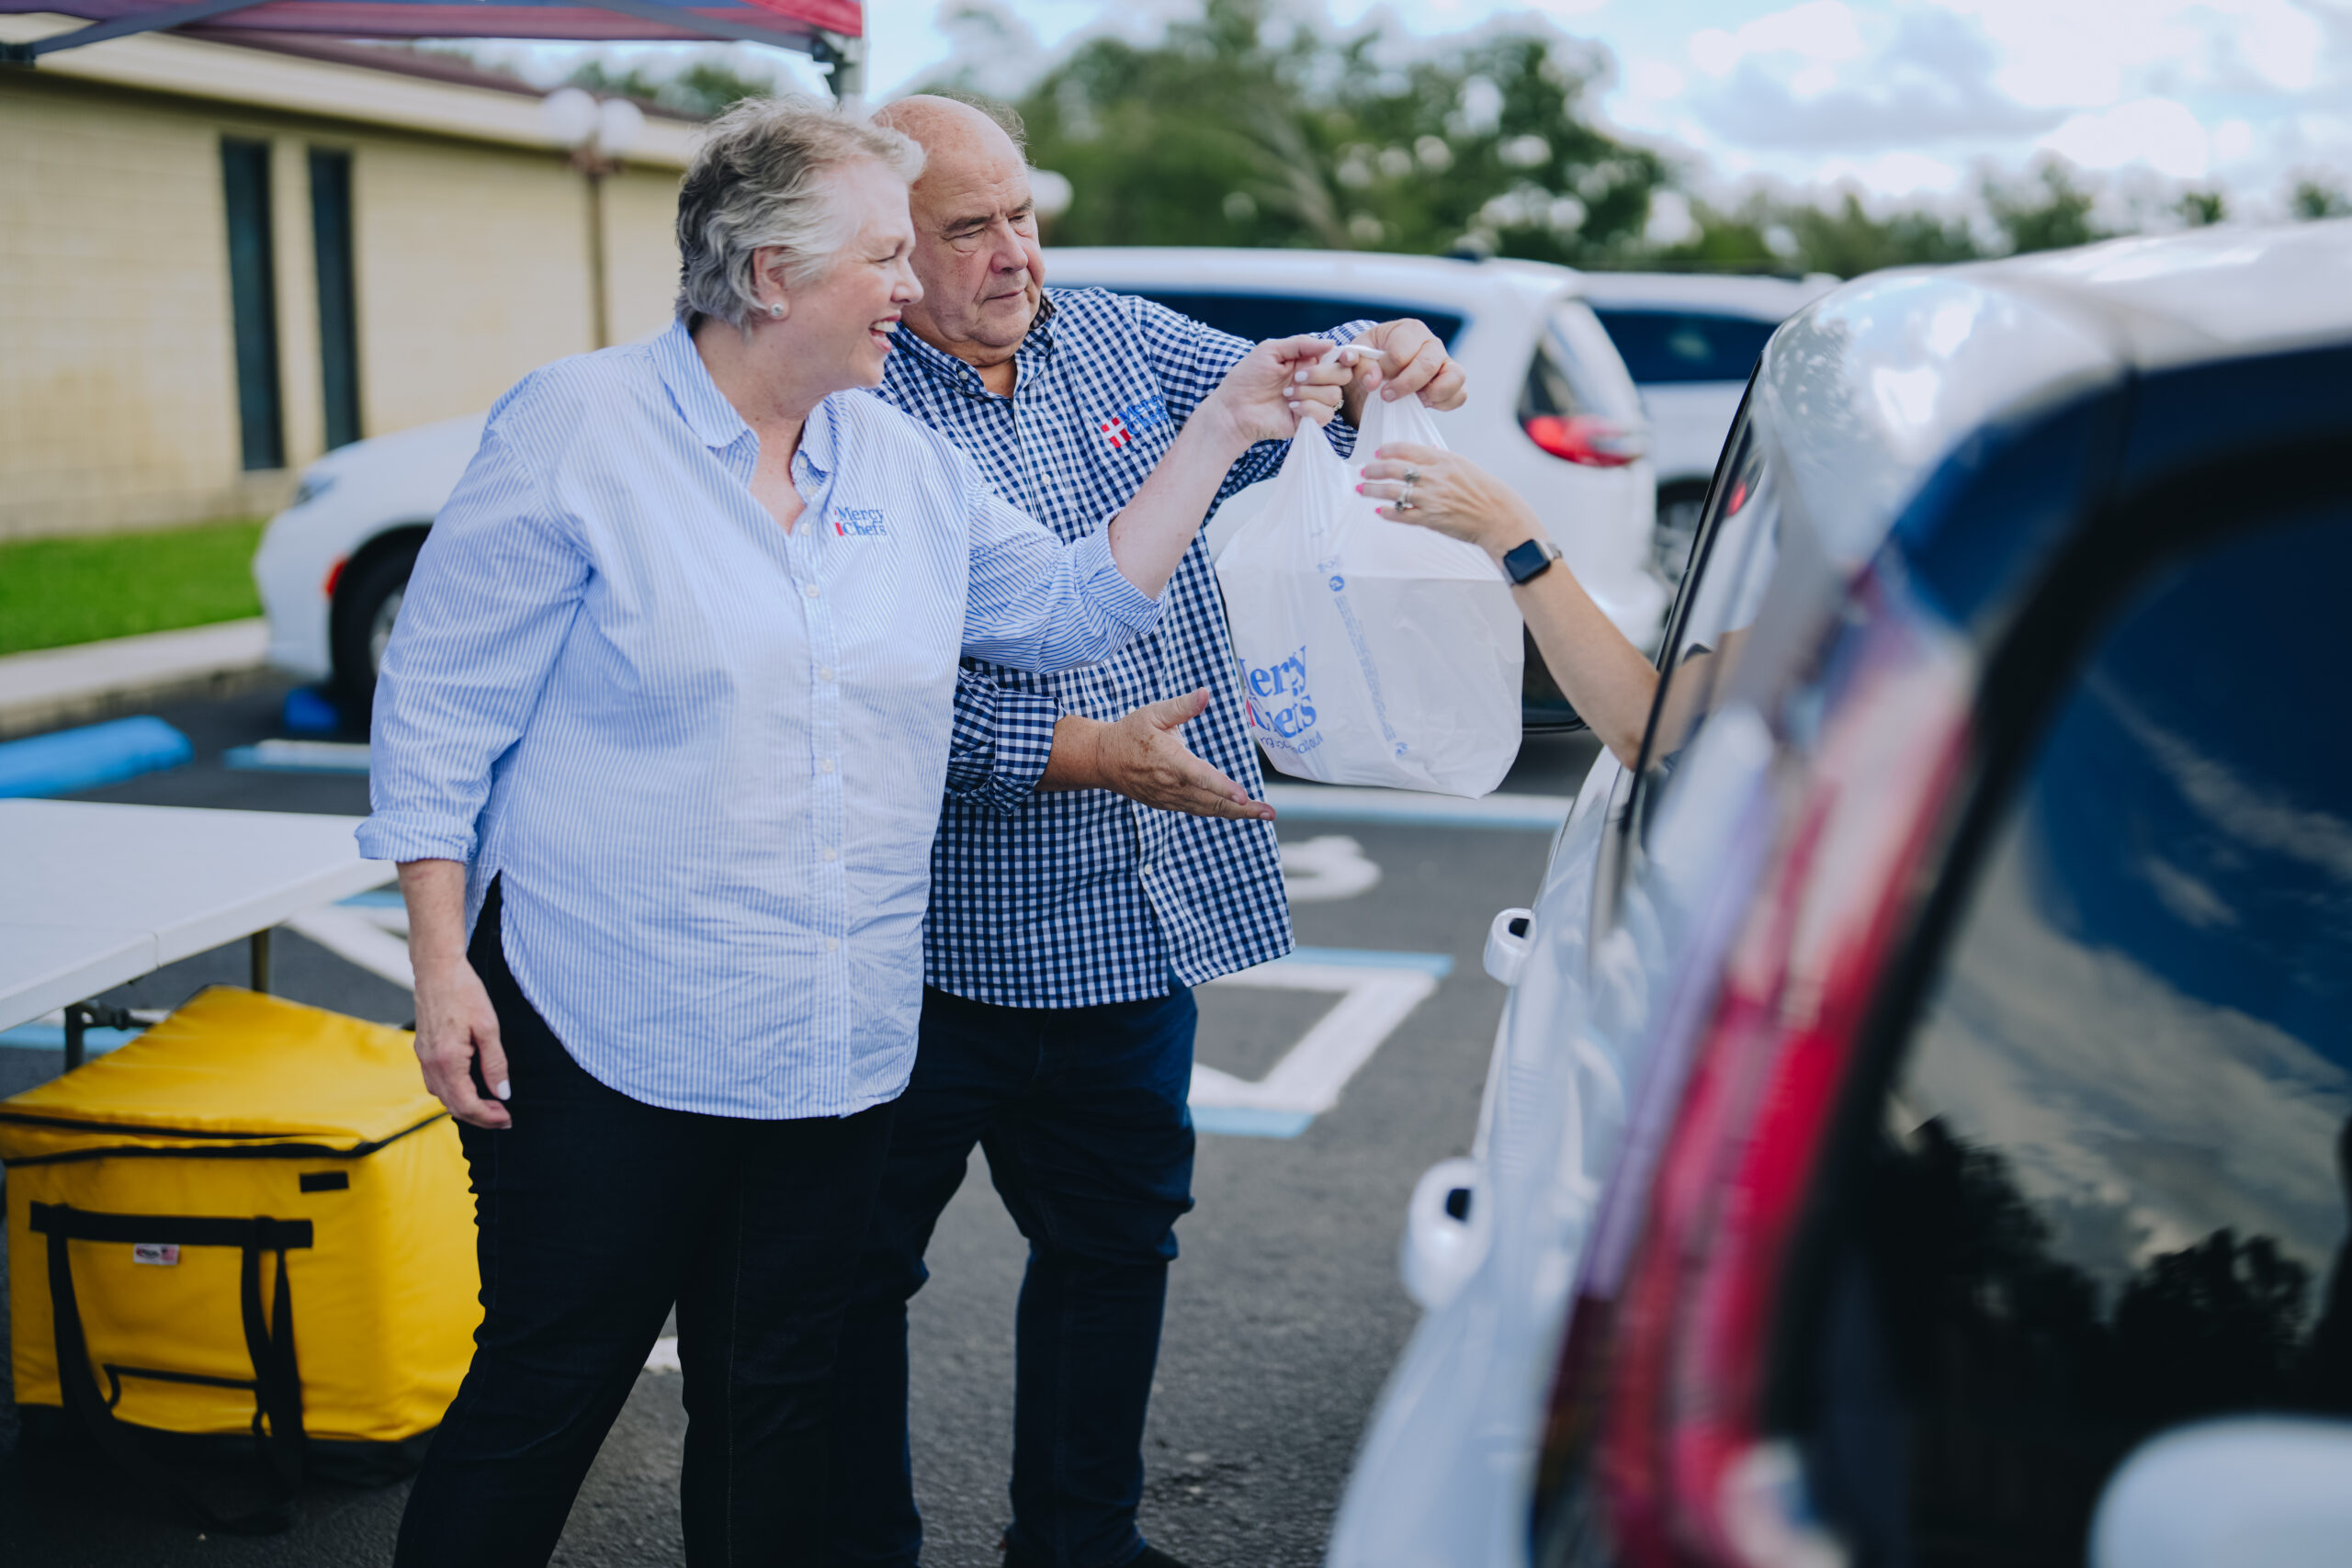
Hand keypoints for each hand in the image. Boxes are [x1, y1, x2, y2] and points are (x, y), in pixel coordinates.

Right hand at [411, 956, 511, 1128]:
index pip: (466, 1104)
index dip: (488, 1117)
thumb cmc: (465, 992)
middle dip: (479, 1117)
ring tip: (490, 1105)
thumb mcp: (489, 1028)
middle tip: (503, 1118)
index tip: (507, 1119)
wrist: (437, 970)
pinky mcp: (422, 1051)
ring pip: (442, 1097)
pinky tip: (470, 1087)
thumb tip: (503, 1093)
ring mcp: (423, 1058)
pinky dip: (453, 1093)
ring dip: (465, 1106)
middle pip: (453, 1106)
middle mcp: (431, 1064)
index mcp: (447, 1061)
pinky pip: (435, 1083)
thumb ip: (495, 1064)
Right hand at [1046, 690, 1275, 819]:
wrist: (1103, 760)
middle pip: (1211, 801)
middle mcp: (1171, 785)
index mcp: (1170, 760)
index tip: (1244, 796)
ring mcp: (1169, 798)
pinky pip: (1198, 810)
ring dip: (1236, 813)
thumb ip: (1181, 706)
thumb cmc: (1130, 733)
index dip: (1223, 787)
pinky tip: (1238, 811)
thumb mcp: (1152, 713)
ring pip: (1207, 809)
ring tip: (1262, 813)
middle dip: (1242, 808)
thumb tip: (1204, 694)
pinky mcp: (1168, 804)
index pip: (1201, 776)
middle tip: (1269, 812)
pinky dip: (1219, 811)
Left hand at [1203, 335, 1353, 448]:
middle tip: (1297, 377)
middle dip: (1322, 374)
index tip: (1342, 356)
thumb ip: (1301, 344)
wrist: (1234, 408)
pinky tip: (1290, 407)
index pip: (1338, 358)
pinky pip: (1326, 415)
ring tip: (1286, 394)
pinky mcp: (1308, 421)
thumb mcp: (1271, 350)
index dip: (1346, 357)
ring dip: (1309, 392)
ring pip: (1334, 395)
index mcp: (1308, 361)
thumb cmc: (1247, 377)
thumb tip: (1332, 343)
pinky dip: (1309, 408)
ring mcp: (1313, 401)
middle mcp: (1314, 381)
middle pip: (1343, 375)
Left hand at [1349, 319, 1467, 414]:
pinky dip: (1444, 402)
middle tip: (1387, 396)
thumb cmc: (1373, 357)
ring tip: (1413, 399)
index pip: (1400, 353)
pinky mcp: (1454, 381)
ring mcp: (1446, 362)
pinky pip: (1460, 395)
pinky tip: (1423, 403)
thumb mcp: (1360, 356)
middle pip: (1427, 364)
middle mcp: (1432, 343)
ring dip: (1431, 393)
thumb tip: (1373, 381)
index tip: (1374, 381)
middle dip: (1405, 385)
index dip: (1385, 371)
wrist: (1384, 365)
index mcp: (1409, 330)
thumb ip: (1361, 366)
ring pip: (1454, 377)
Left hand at [1357, 442, 1536, 558]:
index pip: (1406, 449)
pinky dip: (1388, 512)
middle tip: (1364, 471)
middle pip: (1393, 469)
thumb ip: (1441, 459)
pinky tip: (1379, 510)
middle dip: (1373, 469)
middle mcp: (1434, 477)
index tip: (1377, 453)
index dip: (1387, 450)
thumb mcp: (1463, 465)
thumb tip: (1426, 450)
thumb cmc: (1483, 490)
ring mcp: (1430, 499)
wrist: (1497, 516)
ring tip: (1362, 489)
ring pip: (1392, 492)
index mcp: (1442, 460)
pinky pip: (1402, 515)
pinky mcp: (1430, 519)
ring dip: (1373, 490)